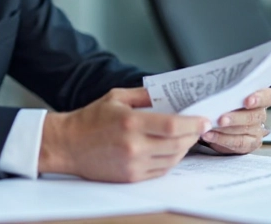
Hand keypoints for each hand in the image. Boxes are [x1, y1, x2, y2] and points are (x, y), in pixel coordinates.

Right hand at [38, 87, 210, 182]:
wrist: (67, 145)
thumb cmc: (90, 119)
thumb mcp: (116, 97)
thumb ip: (144, 94)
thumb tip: (169, 93)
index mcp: (130, 122)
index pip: (172, 126)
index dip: (192, 124)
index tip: (203, 120)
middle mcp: (134, 146)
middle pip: (176, 144)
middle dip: (192, 136)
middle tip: (199, 128)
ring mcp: (133, 164)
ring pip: (172, 160)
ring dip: (184, 149)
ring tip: (186, 138)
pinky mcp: (130, 177)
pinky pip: (160, 171)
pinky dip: (171, 160)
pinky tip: (171, 150)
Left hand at [199, 87, 270, 154]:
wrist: (217, 123)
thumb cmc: (222, 103)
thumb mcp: (224, 95)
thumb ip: (223, 93)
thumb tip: (210, 98)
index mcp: (259, 97)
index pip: (269, 97)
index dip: (260, 98)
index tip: (247, 101)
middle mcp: (260, 114)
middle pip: (254, 116)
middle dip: (236, 117)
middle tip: (221, 119)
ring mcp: (256, 131)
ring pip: (245, 130)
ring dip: (225, 130)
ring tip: (209, 127)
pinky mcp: (249, 144)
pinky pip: (237, 143)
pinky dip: (221, 139)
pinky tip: (209, 135)